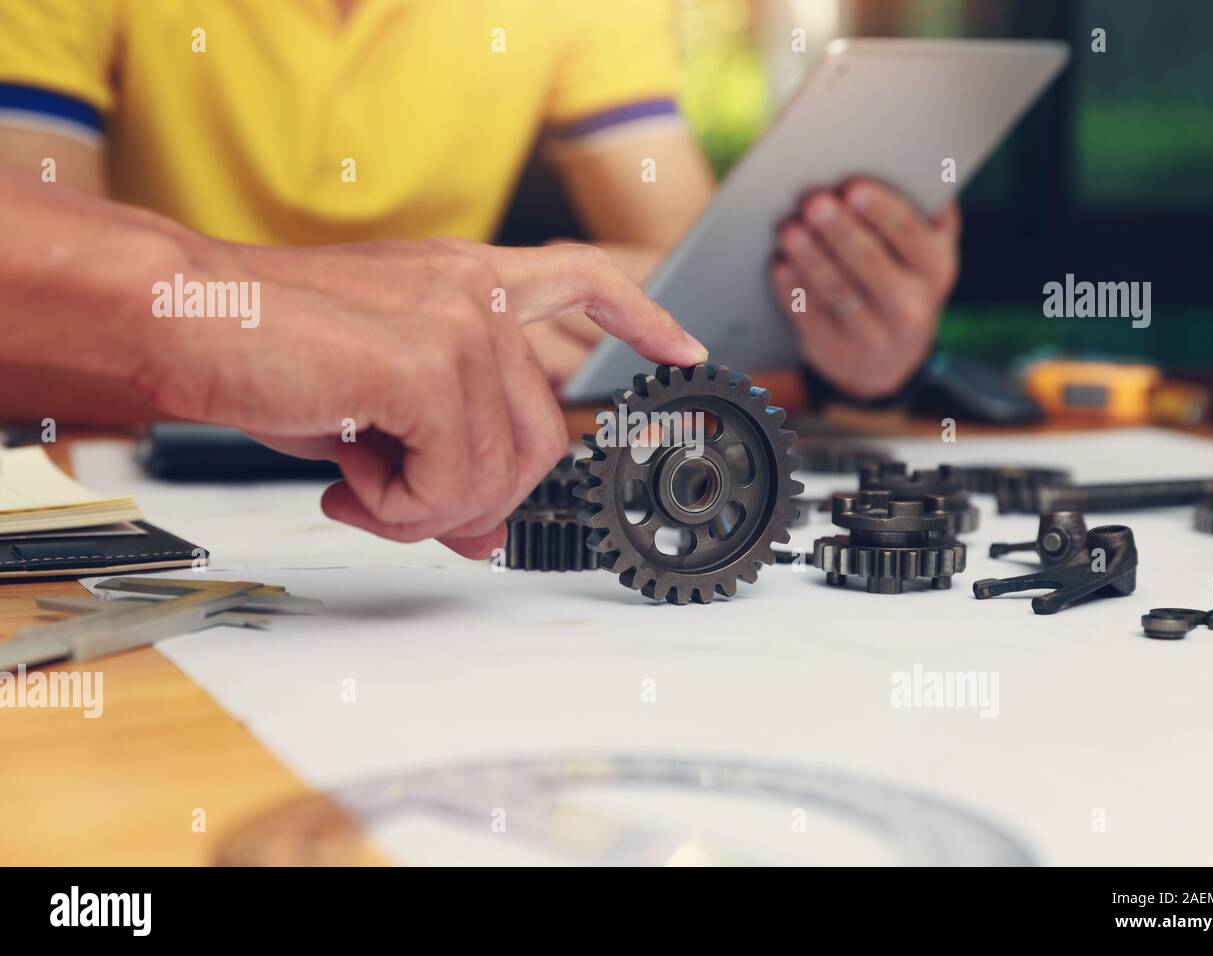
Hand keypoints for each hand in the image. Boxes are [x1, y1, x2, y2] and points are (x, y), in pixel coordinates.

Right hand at [132, 237, 707, 555]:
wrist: (182, 313)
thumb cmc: (267, 347)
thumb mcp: (378, 411)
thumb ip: (444, 453)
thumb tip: (486, 533)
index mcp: (469, 281)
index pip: (583, 279)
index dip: (640, 315)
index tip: (684, 350)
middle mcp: (479, 293)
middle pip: (542, 439)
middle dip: (480, 498)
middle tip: (400, 503)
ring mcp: (461, 323)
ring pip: (500, 472)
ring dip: (426, 507)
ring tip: (358, 482)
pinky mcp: (429, 363)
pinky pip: (454, 482)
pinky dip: (401, 508)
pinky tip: (350, 478)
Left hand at [769, 178, 959, 399]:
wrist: (889, 354)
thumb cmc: (900, 273)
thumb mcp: (920, 246)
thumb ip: (912, 207)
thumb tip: (884, 158)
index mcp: (937, 265)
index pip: (910, 233)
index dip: (881, 210)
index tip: (853, 187)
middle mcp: (914, 305)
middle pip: (871, 263)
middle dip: (840, 230)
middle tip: (814, 201)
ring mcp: (876, 335)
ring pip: (839, 291)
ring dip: (811, 258)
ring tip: (789, 229)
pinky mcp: (838, 351)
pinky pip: (812, 318)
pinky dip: (793, 290)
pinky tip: (780, 265)